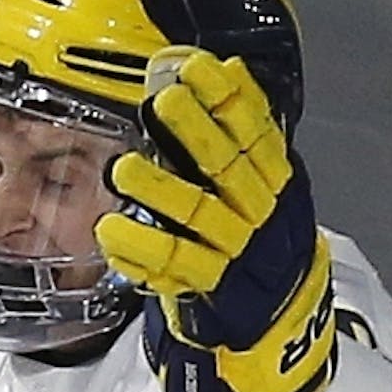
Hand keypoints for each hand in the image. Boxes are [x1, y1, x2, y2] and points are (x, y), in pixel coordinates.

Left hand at [95, 46, 333, 391]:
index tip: (194, 66)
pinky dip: (143, 248)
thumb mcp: (262, 190)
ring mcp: (238, 253)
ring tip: (124, 167)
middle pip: (228, 167)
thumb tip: (224, 68)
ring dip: (161, 191)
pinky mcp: (213, 290)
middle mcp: (262, 213)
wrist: (280, 324)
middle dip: (197, 131)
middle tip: (160, 101)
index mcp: (277, 182)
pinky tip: (111, 231)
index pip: (256, 131)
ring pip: (199, 217)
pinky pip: (175, 266)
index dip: (228, 97)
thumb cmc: (257, 242)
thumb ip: (243, 139)